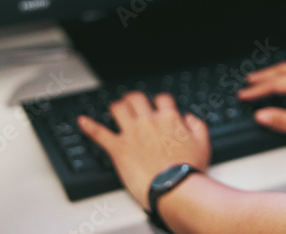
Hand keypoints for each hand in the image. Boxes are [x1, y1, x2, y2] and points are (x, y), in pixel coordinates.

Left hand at [77, 92, 210, 209]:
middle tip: (131, 103)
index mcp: (169, 118)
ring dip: (116, 107)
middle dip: (133, 99)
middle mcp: (149, 121)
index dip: (159, 101)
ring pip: (118, 109)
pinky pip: (99, 133)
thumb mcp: (203, 142)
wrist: (173, 188)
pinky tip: (82, 121)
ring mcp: (131, 133)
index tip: (158, 106)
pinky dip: (89, 126)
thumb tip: (188, 117)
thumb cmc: (189, 169)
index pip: (162, 98)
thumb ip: (197, 124)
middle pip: (136, 98)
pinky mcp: (118, 148)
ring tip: (115, 108)